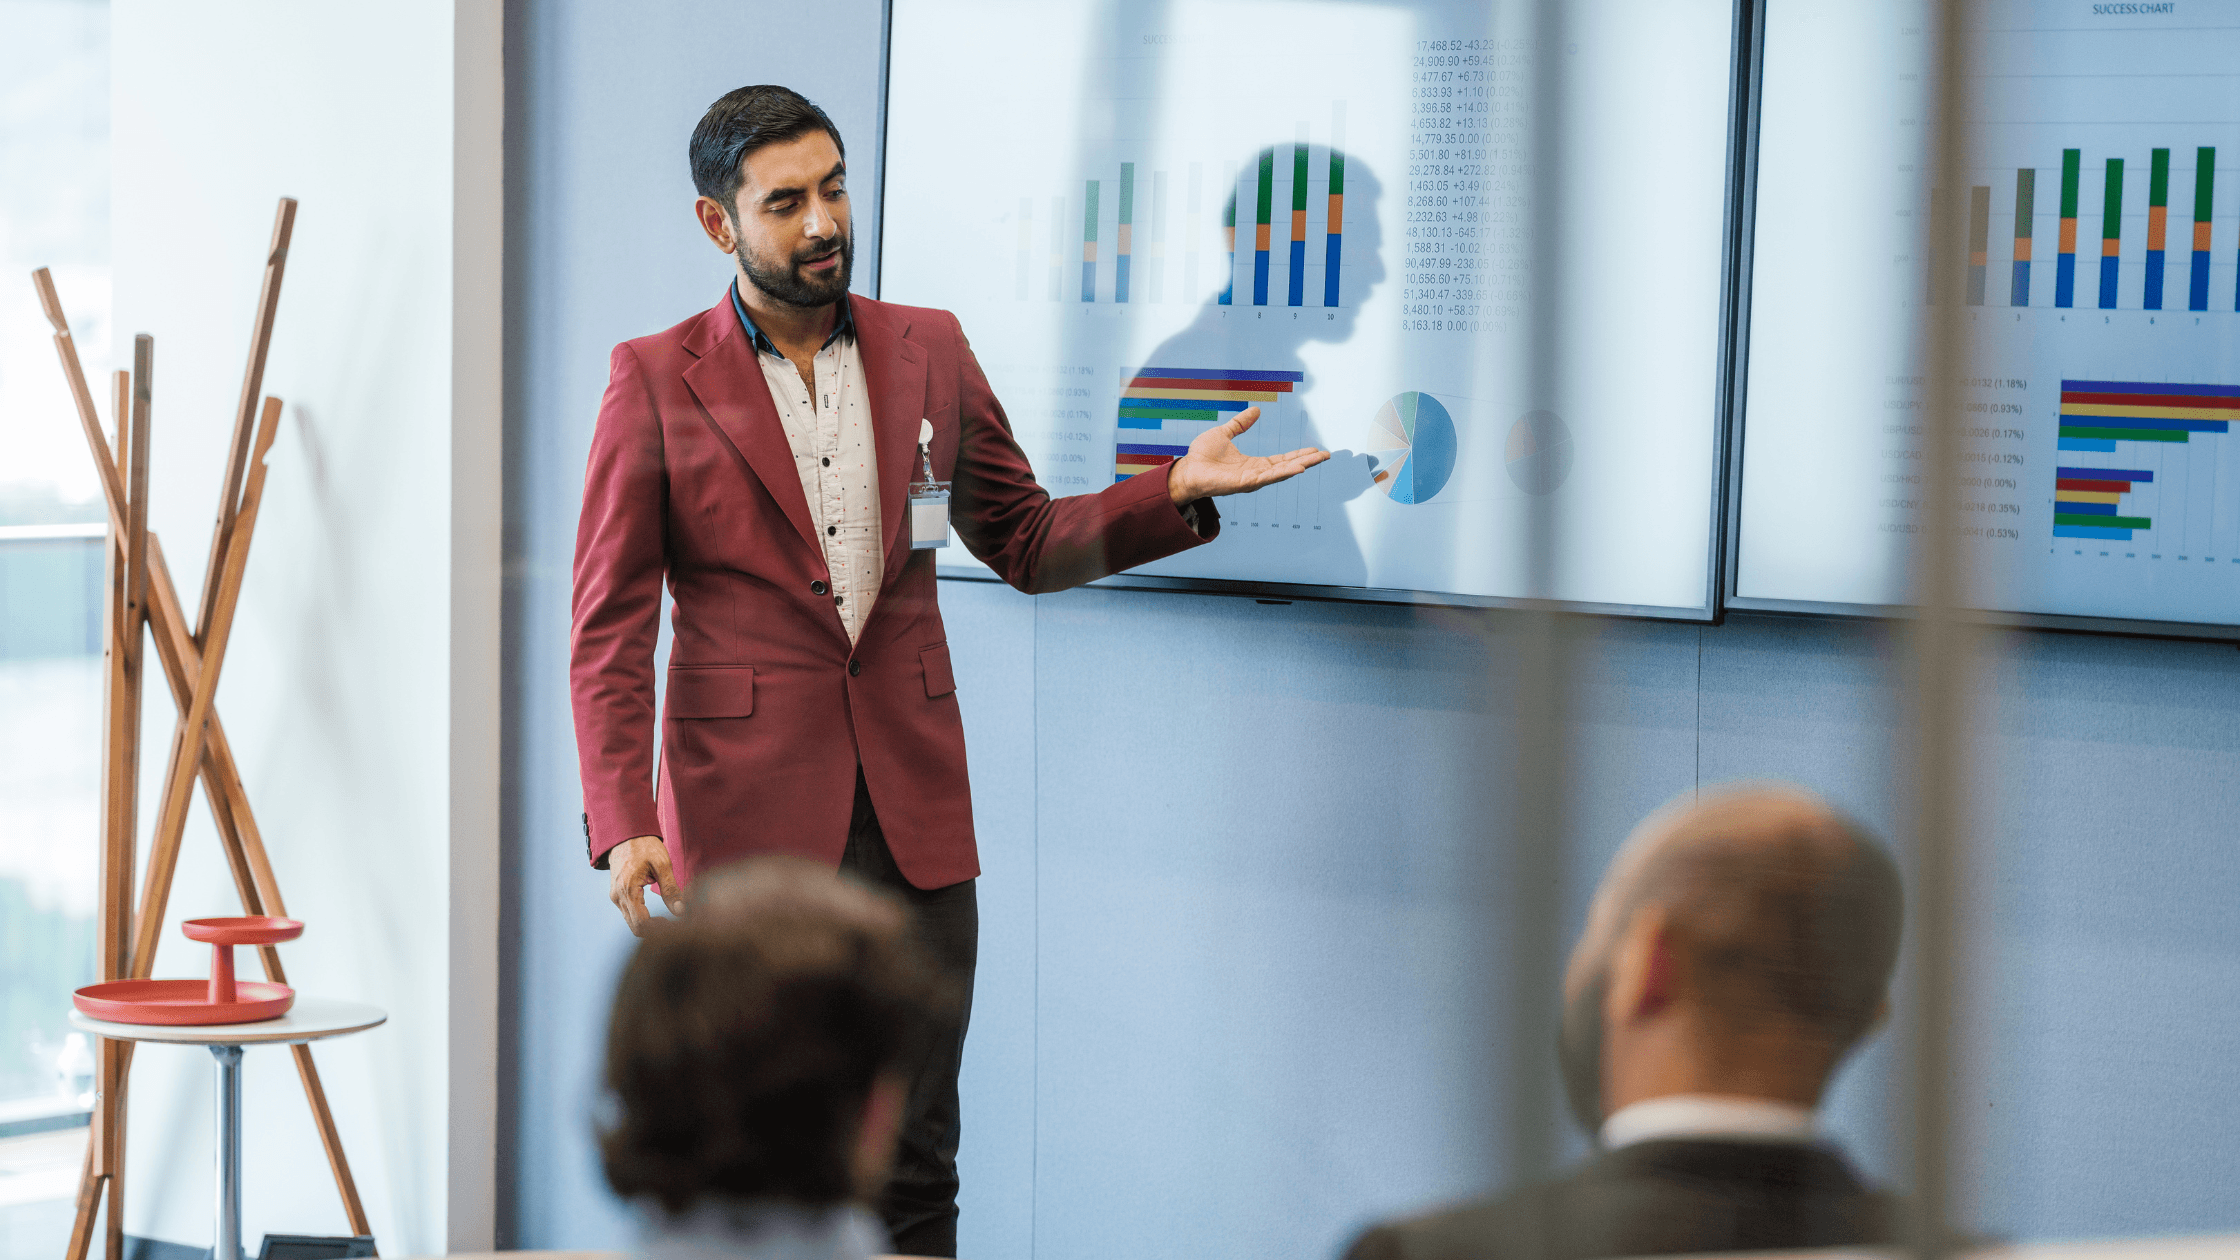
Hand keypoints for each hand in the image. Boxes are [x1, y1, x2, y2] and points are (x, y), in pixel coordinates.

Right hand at [608, 834, 683, 935]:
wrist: (626, 833)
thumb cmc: (645, 845)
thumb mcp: (662, 864)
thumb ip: (671, 889)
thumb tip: (681, 911)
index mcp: (628, 889)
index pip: (642, 923)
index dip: (660, 930)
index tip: (676, 927)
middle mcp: (618, 896)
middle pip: (636, 927)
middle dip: (655, 931)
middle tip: (675, 926)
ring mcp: (615, 897)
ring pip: (632, 923)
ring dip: (649, 926)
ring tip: (669, 921)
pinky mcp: (617, 895)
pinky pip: (629, 914)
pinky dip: (643, 919)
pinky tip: (658, 916)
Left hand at [1166, 406, 1330, 503]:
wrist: (1187, 469)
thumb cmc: (1201, 456)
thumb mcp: (1225, 433)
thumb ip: (1241, 424)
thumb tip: (1255, 410)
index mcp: (1254, 464)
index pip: (1282, 459)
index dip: (1299, 455)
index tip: (1315, 450)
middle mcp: (1256, 474)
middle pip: (1287, 466)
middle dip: (1307, 461)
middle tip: (1327, 455)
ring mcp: (1252, 480)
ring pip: (1282, 472)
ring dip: (1301, 465)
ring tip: (1318, 459)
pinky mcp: (1244, 482)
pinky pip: (1267, 478)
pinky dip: (1283, 473)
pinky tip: (1298, 468)